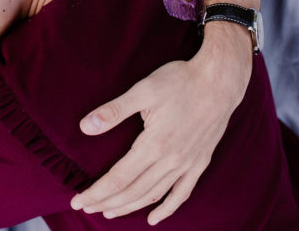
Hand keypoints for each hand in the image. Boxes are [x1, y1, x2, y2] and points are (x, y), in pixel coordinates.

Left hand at [70, 23, 251, 224]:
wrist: (220, 81)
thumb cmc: (180, 81)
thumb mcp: (143, 90)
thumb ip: (114, 111)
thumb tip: (85, 126)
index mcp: (154, 144)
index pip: (118, 178)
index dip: (97, 192)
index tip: (78, 201)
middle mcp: (171, 160)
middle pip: (133, 190)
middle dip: (107, 202)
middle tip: (86, 208)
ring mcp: (188, 164)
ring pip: (154, 194)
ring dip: (130, 206)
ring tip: (109, 213)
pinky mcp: (200, 163)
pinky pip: (182, 193)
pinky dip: (167, 208)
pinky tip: (153, 217)